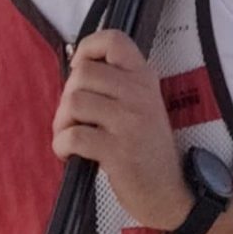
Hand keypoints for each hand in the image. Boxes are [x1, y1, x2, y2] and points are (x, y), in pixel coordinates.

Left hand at [52, 30, 193, 230]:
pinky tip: (69, 153)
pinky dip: (62, 145)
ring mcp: (130, 122)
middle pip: (83, 73)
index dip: (88, 48)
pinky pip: (74, 136)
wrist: (170, 192)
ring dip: (62, 122)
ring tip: (70, 135)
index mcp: (145, 79)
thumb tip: (75, 69)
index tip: (79, 68)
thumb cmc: (148, 149)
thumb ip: (116, 85)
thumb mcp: (143, 106)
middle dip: (66, 96)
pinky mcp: (118, 151)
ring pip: (74, 102)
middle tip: (73, 117)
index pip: (114, 40)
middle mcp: (139, 94)